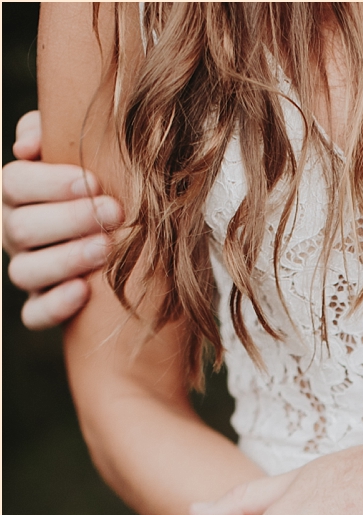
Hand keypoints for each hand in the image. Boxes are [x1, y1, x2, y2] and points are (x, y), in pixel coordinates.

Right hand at [3, 111, 122, 328]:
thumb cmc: (102, 185)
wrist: (128, 236)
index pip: (14, 183)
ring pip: (23, 272)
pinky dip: (55, 306)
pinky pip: (34, 315)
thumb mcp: (82, 151)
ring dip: (65, 260)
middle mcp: (15, 234)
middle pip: (20, 228)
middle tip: (114, 214)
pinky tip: (83, 292)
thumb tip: (28, 146)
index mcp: (18, 194)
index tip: (92, 182)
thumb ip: (53, 132)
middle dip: (69, 220)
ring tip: (105, 250)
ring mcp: (28, 272)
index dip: (50, 184)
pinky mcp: (42, 307)